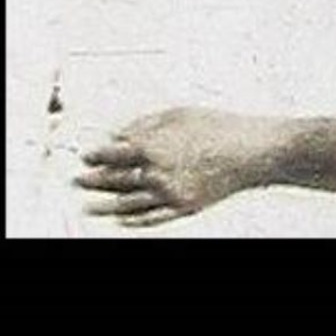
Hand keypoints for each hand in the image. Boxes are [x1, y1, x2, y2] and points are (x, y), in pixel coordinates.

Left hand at [76, 107, 271, 226]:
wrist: (256, 151)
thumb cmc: (222, 127)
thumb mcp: (179, 113)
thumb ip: (144, 123)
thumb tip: (118, 134)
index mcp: (152, 147)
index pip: (109, 155)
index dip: (93, 156)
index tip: (86, 157)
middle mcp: (156, 174)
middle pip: (113, 180)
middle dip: (92, 181)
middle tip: (79, 181)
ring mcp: (170, 194)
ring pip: (126, 204)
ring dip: (103, 206)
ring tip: (89, 207)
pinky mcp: (185, 207)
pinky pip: (151, 219)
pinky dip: (132, 222)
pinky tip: (122, 221)